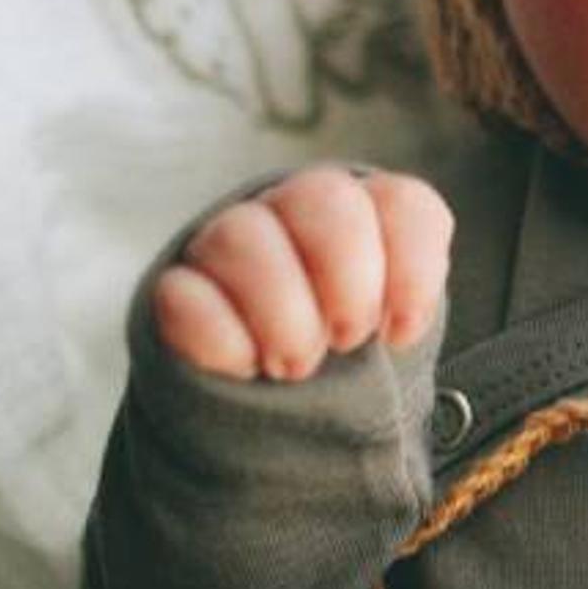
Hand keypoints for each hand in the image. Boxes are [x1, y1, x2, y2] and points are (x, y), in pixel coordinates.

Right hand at [151, 166, 452, 381]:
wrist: (262, 390)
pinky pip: (186, 296)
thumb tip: (398, 331)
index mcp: (364, 211)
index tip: (400, 332)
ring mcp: (226, 241)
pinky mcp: (174, 290)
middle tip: (347, 341)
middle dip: (349, 282)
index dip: (413, 271)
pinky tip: (246, 367)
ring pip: (243, 236)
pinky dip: (226, 341)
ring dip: (284, 315)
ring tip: (295, 365)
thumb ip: (404, 308)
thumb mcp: (386, 329)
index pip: (403, 204)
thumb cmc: (338, 349)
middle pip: (324, 198)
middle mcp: (292, 209)